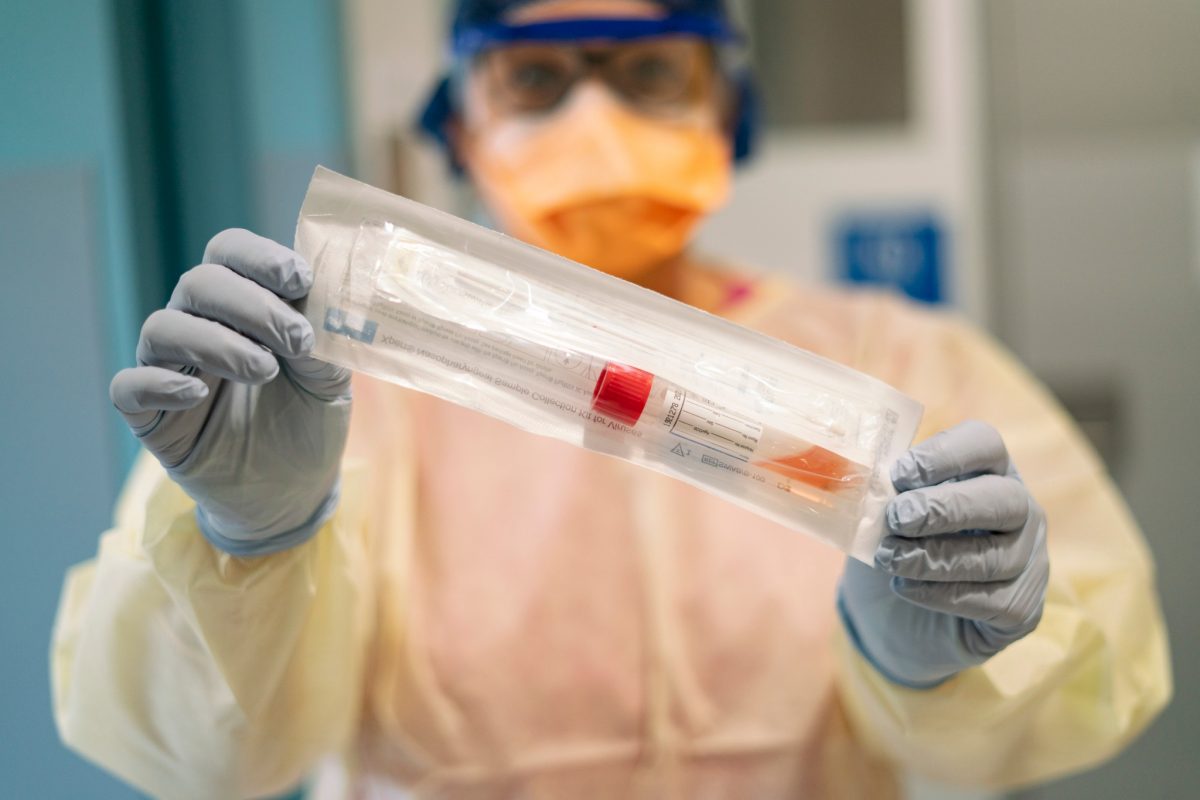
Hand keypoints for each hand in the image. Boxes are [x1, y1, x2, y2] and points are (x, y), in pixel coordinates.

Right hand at [110, 229, 351, 555]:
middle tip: (295, 339)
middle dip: (252, 305)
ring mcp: (170, 367)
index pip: (232, 253)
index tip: (300, 279)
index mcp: (243, 303)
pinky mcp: (150, 416)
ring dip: (217, 343)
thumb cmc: (308, 421)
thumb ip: (326, 345)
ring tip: (265, 371)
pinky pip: (129, 387)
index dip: (260, 258)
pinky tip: (197, 394)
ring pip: (163, 328)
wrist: (292, 491)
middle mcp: (199, 324)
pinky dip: (159, 384)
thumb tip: (323, 309)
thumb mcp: (331, 381)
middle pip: (199, 283)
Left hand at [838, 420, 1048, 686]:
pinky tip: (905, 588)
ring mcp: (1029, 560)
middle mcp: (1019, 511)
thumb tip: (867, 481)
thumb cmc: (894, 549)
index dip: (945, 454)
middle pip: (1003, 498)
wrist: (895, 618)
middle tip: (897, 518)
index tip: (900, 474)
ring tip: (888, 558)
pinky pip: (990, 600)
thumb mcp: (880, 515)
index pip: (985, 444)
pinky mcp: (1022, 608)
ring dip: (933, 556)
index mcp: (986, 472)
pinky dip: (941, 594)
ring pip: (994, 556)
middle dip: (945, 508)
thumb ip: (882, 494)